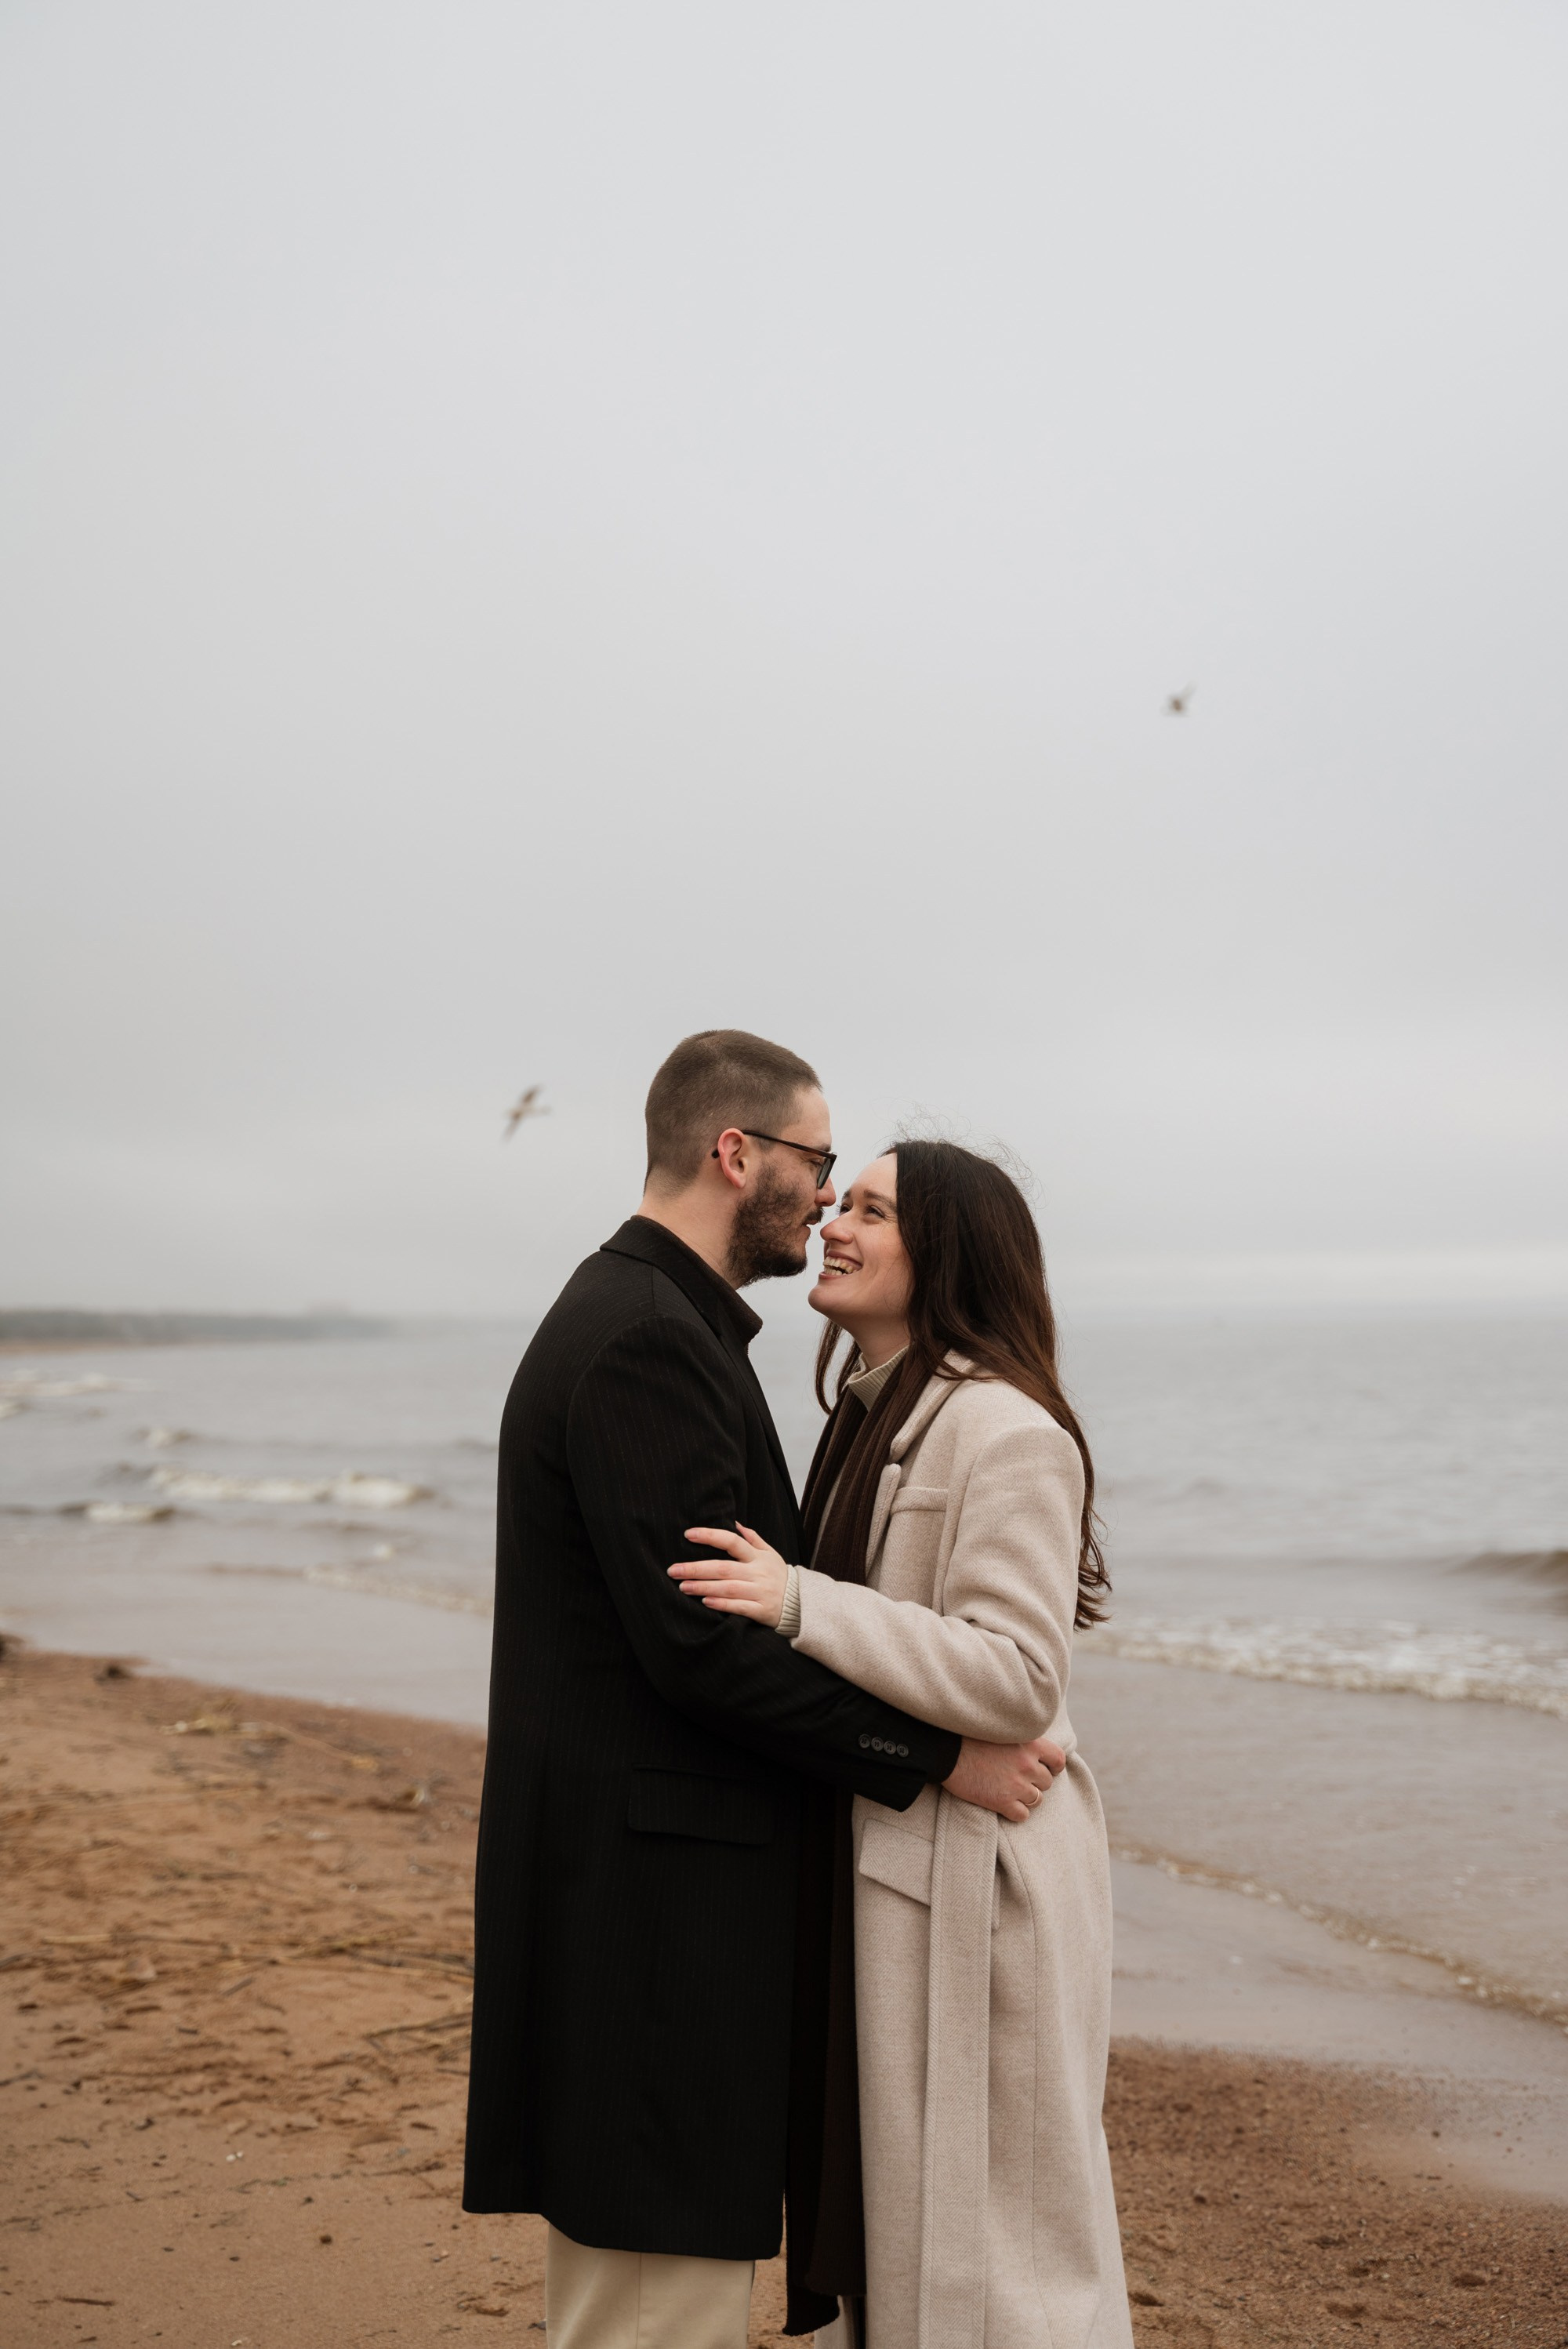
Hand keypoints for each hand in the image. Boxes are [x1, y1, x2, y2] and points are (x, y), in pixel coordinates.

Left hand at [669, 1523, 790, 1628]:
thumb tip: (735, 1523)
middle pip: (723, 1567)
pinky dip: (722, 1605)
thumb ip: (753, 1539)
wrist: (802, 1604)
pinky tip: (705, 1602)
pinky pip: (739, 1607)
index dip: (710, 1536)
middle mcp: (758, 1572)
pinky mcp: (762, 1611)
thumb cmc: (780, 1576)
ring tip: (683, 1586)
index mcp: (758, 1557)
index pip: (731, 1541)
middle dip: (696, 1568)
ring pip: (728, 1588)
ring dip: (704, 1587)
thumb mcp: (771, 1554)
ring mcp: (761, 1592)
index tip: (688, 1535)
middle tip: (673, 1570)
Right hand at [943, 1735, 1066, 1822]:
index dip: (1053, 1766)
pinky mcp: (1003, 1802)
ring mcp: (1016, 1785)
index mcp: (1030, 1743)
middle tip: (1018, 1779)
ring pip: (1036, 1800)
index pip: (1058, 1759)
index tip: (1045, 1768)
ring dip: (1025, 1797)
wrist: (946, 1752)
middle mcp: (1027, 1765)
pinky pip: (1022, 1815)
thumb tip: (1034, 1752)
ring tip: (1009, 1791)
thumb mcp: (1003, 1731)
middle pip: (1046, 1782)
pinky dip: (1015, 1812)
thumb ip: (1022, 1741)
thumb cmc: (970, 1737)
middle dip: (1035, 1782)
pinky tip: (1004, 1804)